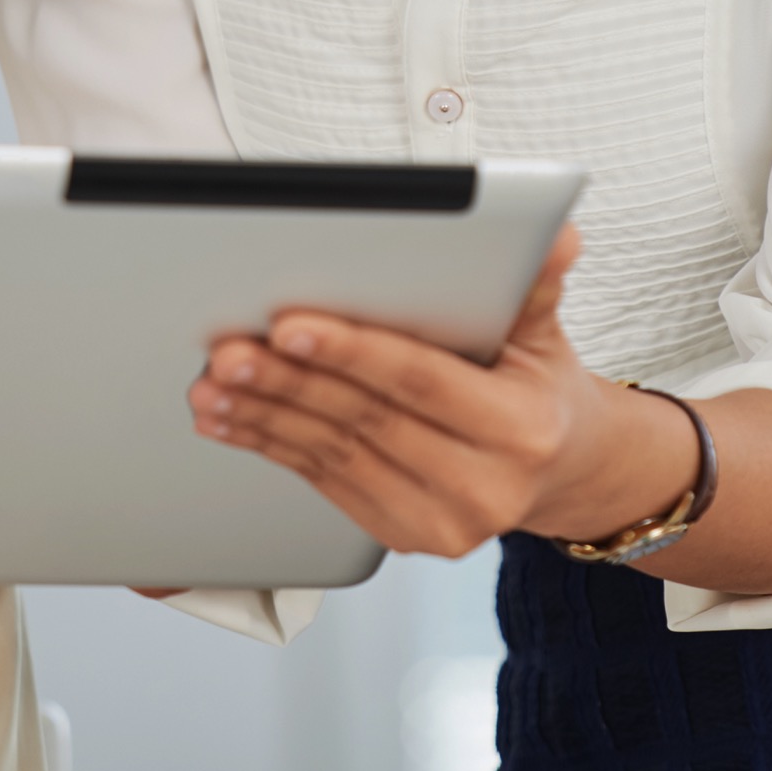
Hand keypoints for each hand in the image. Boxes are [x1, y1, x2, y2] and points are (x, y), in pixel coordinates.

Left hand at [187, 228, 699, 557]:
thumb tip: (555, 235)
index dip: (352, 352)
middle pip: (365, 421)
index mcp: (520, 429)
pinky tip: (233, 420)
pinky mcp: (402, 536)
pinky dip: (273, 447)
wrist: (556, 471)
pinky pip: (324, 483)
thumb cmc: (539, 391)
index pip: (420, 382)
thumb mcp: (545, 335)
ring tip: (214, 383)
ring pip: (334, 455)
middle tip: (230, 350)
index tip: (290, 325)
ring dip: (265, 418)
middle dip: (289, 382)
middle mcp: (484, 486)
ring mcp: (441, 522)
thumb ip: (534, 286)